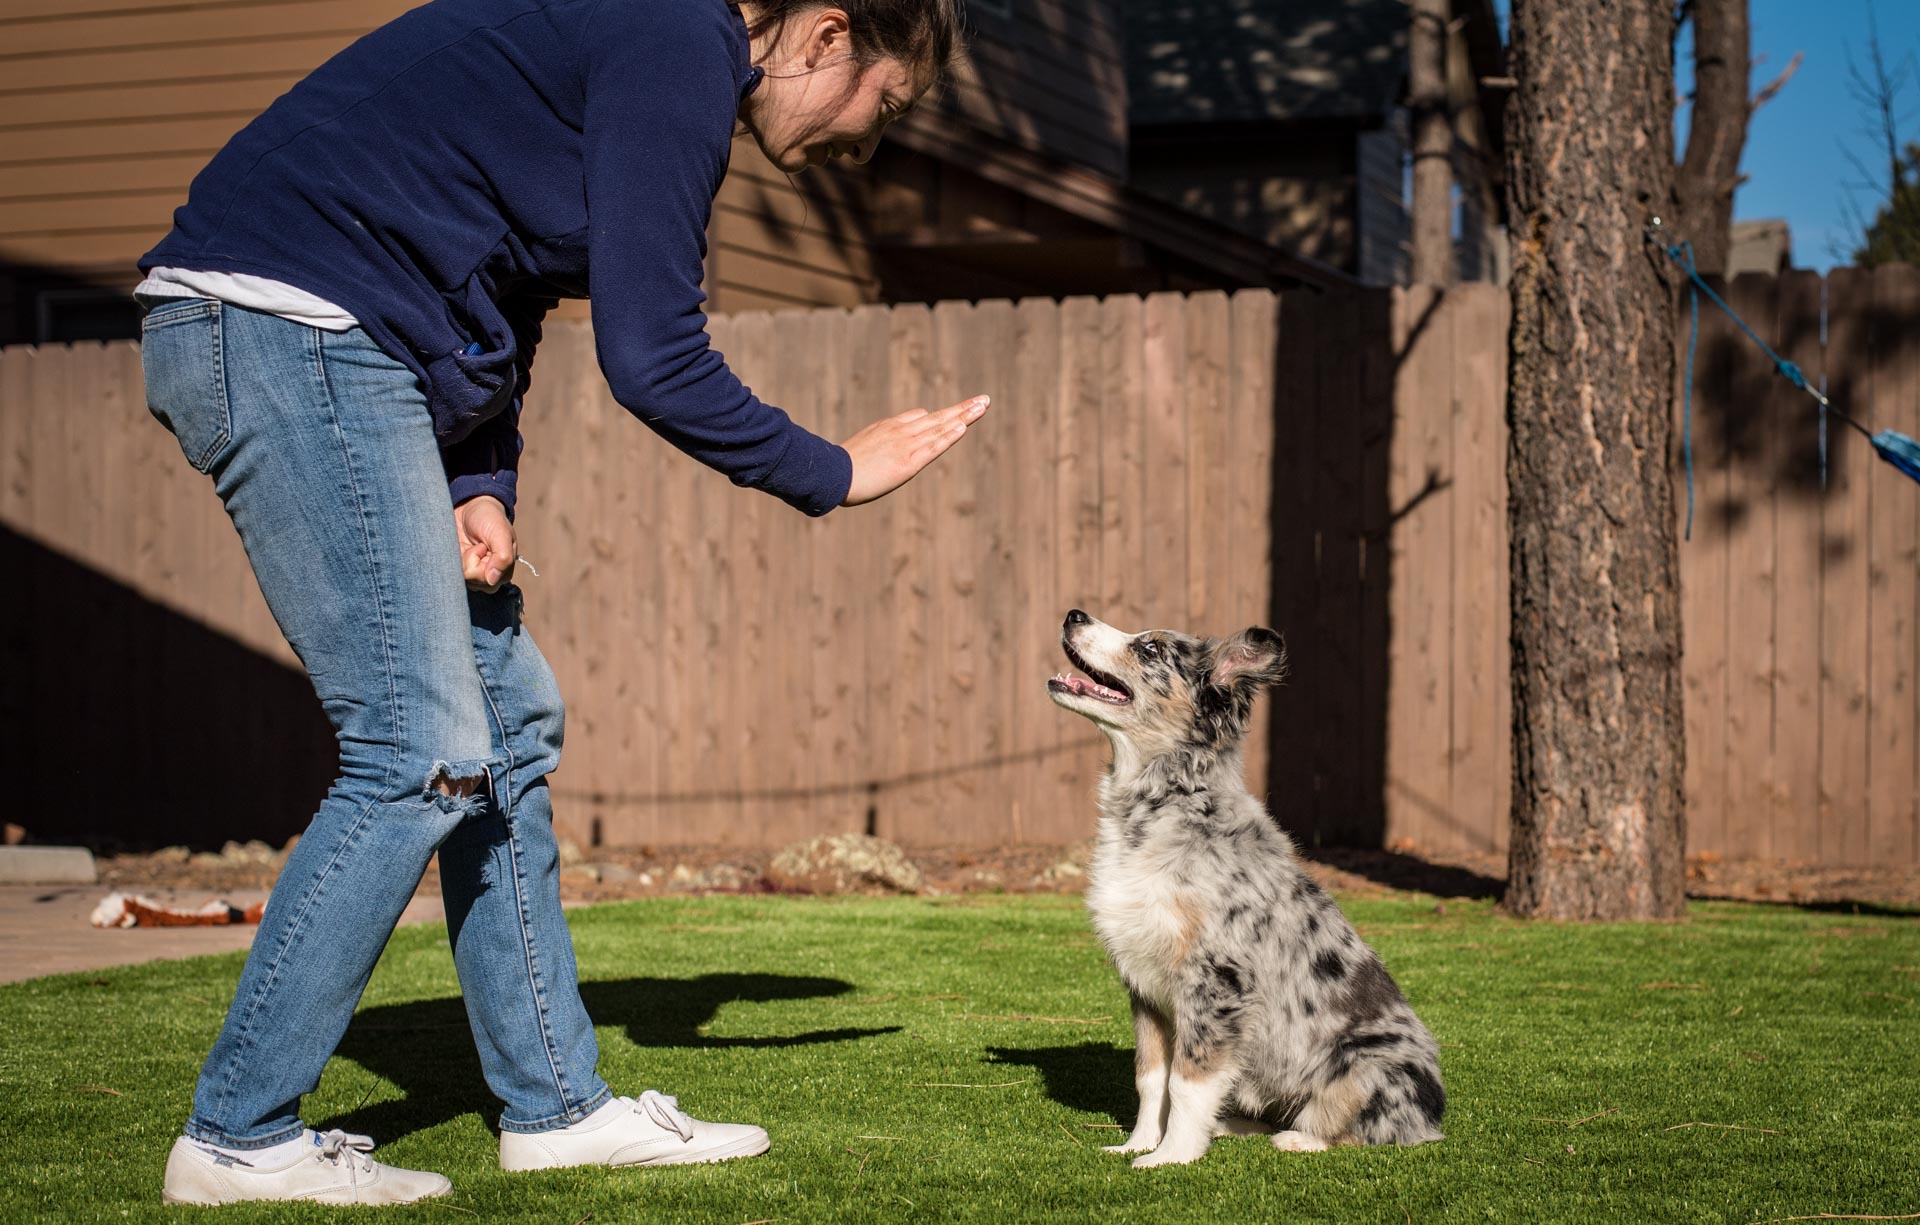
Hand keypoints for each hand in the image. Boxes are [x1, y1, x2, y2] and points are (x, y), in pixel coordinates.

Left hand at [454, 495, 516, 591]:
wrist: (470, 505)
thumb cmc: (489, 517)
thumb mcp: (500, 533)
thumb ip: (502, 558)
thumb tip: (492, 580)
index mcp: (504, 569)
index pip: (489, 582)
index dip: (481, 565)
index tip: (482, 546)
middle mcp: (488, 575)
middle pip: (475, 584)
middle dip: (470, 564)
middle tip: (476, 545)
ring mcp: (472, 573)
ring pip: (462, 580)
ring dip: (461, 561)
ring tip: (468, 546)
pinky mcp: (457, 568)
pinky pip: (449, 574)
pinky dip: (450, 560)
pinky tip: (458, 549)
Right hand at [840, 395, 988, 505]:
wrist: (831, 474)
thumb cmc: (840, 468)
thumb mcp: (859, 449)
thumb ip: (874, 445)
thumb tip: (880, 447)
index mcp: (888, 428)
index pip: (920, 418)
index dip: (940, 418)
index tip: (957, 414)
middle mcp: (900, 432)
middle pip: (938, 418)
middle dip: (962, 409)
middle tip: (984, 400)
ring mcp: (906, 445)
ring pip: (940, 427)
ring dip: (964, 416)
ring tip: (983, 406)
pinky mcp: (908, 462)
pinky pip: (933, 446)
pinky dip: (949, 436)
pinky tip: (963, 425)